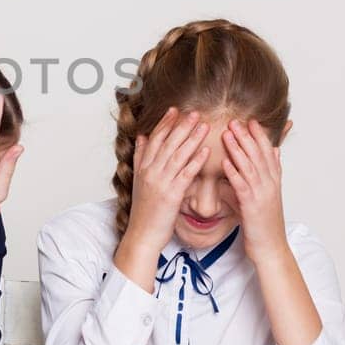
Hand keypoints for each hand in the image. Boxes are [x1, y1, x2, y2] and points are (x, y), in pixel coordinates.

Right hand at [122, 108, 209, 254]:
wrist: (142, 234)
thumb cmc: (144, 210)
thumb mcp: (138, 180)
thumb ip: (140, 157)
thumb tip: (142, 137)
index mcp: (143, 167)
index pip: (154, 139)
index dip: (165, 123)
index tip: (175, 110)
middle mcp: (150, 172)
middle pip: (167, 143)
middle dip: (181, 126)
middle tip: (194, 112)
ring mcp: (160, 182)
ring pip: (178, 155)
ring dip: (192, 139)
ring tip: (204, 125)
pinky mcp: (171, 195)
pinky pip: (185, 174)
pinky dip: (196, 161)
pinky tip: (206, 151)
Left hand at [221, 118, 288, 253]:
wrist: (271, 248)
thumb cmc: (264, 224)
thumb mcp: (265, 197)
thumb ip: (264, 176)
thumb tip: (266, 157)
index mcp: (273, 181)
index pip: (267, 152)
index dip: (259, 136)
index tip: (250, 121)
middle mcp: (270, 184)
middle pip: (258, 154)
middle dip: (247, 136)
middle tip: (235, 120)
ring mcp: (262, 194)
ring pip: (250, 166)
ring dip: (238, 148)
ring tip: (227, 133)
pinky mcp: (252, 206)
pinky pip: (242, 185)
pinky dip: (233, 172)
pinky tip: (225, 161)